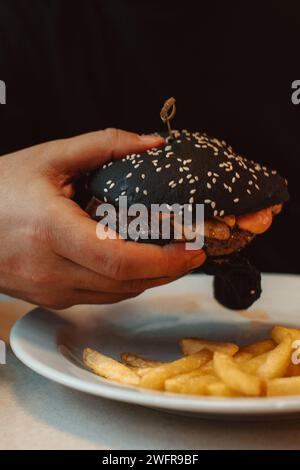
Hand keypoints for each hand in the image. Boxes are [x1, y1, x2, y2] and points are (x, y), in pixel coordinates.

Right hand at [0, 129, 205, 308]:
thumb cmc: (1, 188)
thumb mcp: (50, 158)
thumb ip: (104, 145)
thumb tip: (152, 143)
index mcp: (51, 230)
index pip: (119, 260)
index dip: (163, 260)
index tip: (192, 248)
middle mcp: (50, 270)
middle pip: (126, 284)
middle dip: (168, 271)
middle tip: (193, 252)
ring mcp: (49, 290)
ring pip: (116, 295)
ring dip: (150, 278)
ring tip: (171, 255)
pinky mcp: (50, 298)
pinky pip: (99, 296)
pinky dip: (125, 282)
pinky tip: (135, 263)